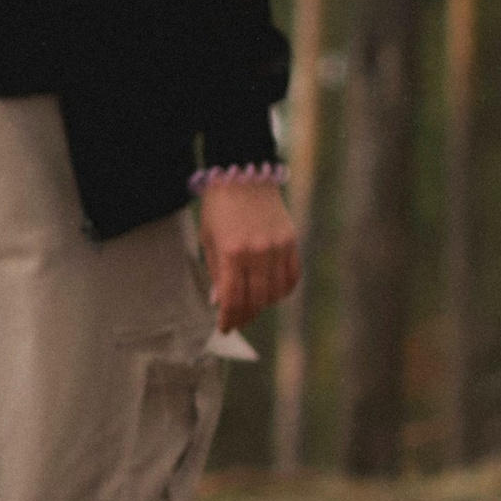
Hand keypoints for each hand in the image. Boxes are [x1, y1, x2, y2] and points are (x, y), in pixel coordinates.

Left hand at [197, 177, 299, 334]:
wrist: (245, 173)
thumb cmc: (220, 206)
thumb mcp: (209, 238)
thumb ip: (216, 272)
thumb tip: (220, 302)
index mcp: (233, 253)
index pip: (233, 299)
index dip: (229, 318)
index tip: (224, 327)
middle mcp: (258, 253)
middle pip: (256, 301)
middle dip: (245, 316)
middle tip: (237, 321)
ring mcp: (278, 247)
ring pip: (276, 293)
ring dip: (263, 305)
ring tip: (252, 306)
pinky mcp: (291, 242)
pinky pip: (292, 277)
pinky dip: (282, 290)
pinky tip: (271, 292)